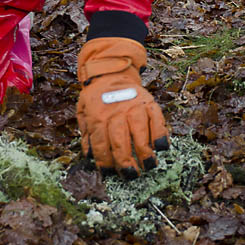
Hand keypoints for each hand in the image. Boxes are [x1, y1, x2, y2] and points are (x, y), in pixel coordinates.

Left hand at [76, 37, 168, 178]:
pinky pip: (156, 119)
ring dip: (145, 151)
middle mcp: (116, 111)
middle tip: (131, 175)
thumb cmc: (96, 94)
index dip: (105, 161)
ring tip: (149, 166)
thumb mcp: (83, 110)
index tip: (110, 172)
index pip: (101, 144)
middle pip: (120, 141)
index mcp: (98, 115)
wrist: (110, 70)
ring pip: (139, 132)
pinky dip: (160, 133)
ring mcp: (133, 106)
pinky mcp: (148, 101)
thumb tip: (89, 156)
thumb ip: (86, 133)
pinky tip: (161, 147)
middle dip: (126, 162)